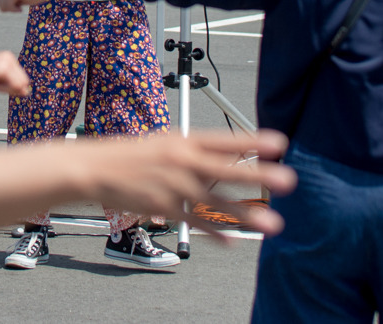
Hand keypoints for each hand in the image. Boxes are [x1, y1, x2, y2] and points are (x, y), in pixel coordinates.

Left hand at [0, 0, 86, 11]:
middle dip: (10, 7)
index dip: (10, 5)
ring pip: (3, 6)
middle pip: (0, 2)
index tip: (20, 3)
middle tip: (20, 7)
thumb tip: (1, 8)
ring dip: (12, 9)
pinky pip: (8, 7)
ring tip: (21, 6)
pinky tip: (21, 8)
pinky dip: (14, 10)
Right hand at [0, 51, 28, 95]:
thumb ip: (12, 87)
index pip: (22, 79)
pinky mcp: (3, 69)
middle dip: (11, 88)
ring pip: (19, 85)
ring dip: (7, 89)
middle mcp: (10, 58)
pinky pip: (13, 87)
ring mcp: (7, 62)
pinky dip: (3, 89)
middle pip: (23, 82)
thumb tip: (27, 92)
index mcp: (8, 59)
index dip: (12, 87)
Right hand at [79, 130, 295, 238]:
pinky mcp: (164, 207)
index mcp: (183, 141)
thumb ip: (193, 151)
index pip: (224, 140)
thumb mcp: (164, 142)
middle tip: (287, 180)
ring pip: (217, 203)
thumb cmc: (131, 155)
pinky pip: (195, 222)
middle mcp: (182, 162)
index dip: (252, 141)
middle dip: (259, 176)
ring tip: (274, 224)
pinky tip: (232, 241)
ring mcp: (174, 186)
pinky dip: (215, 233)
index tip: (279, 143)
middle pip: (227, 170)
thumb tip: (219, 156)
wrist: (95, 168)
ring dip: (248, 215)